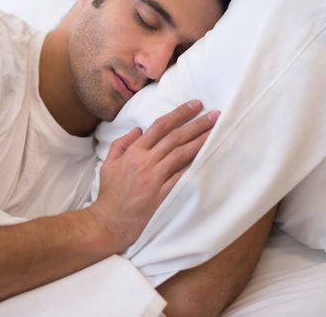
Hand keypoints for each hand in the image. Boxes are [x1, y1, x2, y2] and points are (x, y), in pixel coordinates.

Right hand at [87, 100, 218, 253]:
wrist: (110, 221)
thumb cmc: (109, 193)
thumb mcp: (108, 164)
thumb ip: (121, 144)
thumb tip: (138, 130)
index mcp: (134, 153)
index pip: (160, 127)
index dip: (179, 114)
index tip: (194, 105)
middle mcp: (146, 163)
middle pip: (175, 138)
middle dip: (197, 124)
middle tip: (215, 114)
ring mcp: (156, 179)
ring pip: (182, 154)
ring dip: (201, 141)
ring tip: (216, 131)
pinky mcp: (163, 195)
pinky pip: (182, 177)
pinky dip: (195, 166)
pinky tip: (208, 157)